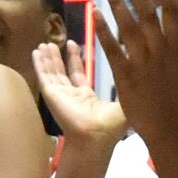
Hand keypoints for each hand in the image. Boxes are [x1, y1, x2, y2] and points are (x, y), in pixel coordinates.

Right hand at [31, 19, 128, 154]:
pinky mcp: (51, 95)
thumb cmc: (111, 125)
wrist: (97, 135)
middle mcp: (71, 96)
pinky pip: (44, 76)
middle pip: (62, 72)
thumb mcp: (123, 102)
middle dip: (58, 57)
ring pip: (51, 73)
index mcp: (86, 98)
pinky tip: (37, 52)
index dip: (75, 59)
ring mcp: (60, 96)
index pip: (78, 74)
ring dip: (47, 58)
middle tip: (55, 42)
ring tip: (44, 44)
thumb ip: (128, 86)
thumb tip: (140, 74)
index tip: (74, 44)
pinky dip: (39, 64)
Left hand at [88, 0, 177, 141]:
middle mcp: (161, 52)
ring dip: (117, 4)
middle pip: (147, 14)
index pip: (172, 14)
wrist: (171, 130)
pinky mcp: (125, 77)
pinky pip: (112, 50)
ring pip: (128, 28)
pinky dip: (103, 31)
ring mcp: (142, 64)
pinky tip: (94, 14)